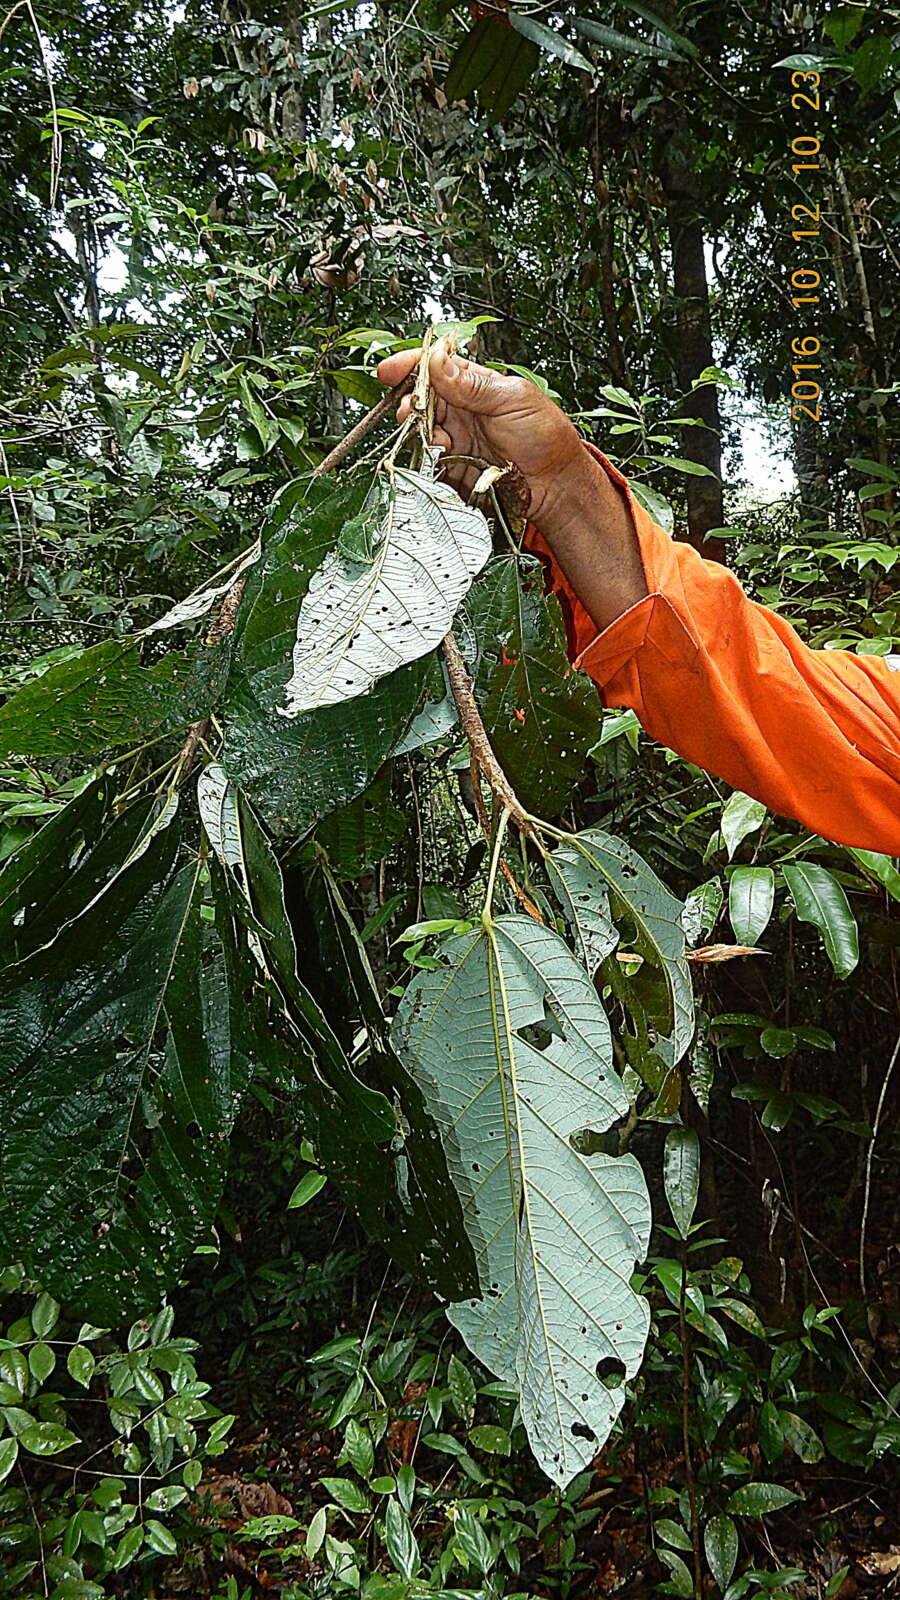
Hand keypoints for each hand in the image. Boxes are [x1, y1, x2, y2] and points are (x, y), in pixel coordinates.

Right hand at [375, 344, 591, 527]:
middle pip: (421, 399)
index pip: (436, 367)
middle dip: (411, 403)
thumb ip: (472, 384)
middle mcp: (463, 410)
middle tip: (412, 410)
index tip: (389, 371)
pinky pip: (429, 460)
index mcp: (477, 384)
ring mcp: (457, 438)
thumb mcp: (512, 399)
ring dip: (420, 432)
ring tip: (438, 438)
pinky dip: (427, 458)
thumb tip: (436, 361)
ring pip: (421, 430)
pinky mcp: (454, 466)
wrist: (555, 484)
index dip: (411, 366)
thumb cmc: (545, 436)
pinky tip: (441, 456)